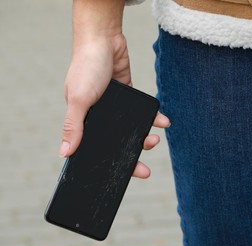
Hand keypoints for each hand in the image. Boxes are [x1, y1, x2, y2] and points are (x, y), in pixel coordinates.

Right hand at [59, 2, 169, 177]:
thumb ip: (74, 125)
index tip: (122, 177)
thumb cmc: (86, 68)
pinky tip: (163, 122)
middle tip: (145, 171)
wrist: (104, 40)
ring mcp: (116, 107)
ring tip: (155, 139)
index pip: (97, 149)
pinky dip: (153, 117)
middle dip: (132, 157)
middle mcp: (100, 116)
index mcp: (84, 121)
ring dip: (144, 137)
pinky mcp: (129, 95)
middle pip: (118, 143)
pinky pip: (142, 112)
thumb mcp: (78, 99)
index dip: (109, 164)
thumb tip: (65, 152)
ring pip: (133, 129)